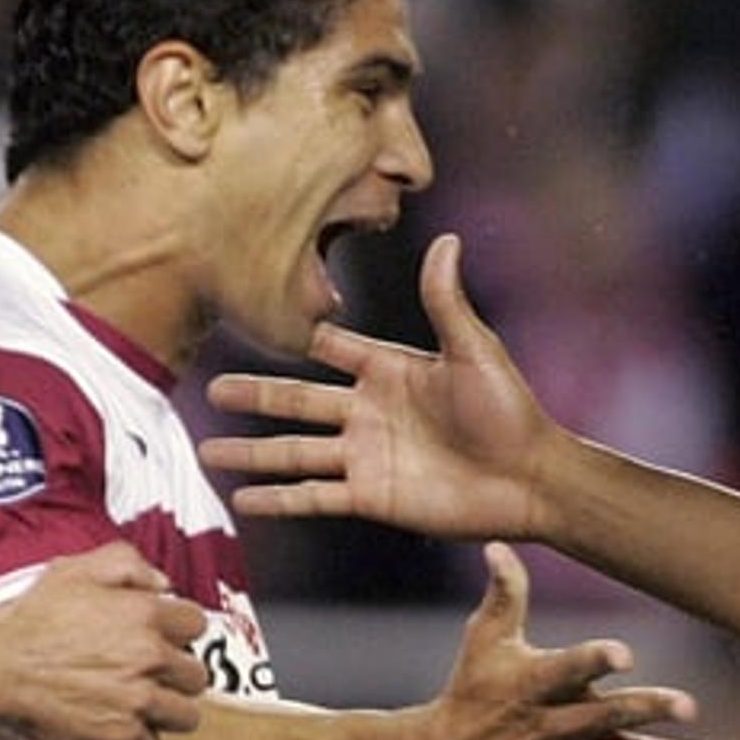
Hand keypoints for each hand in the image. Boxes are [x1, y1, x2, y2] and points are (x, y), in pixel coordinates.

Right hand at [0, 542, 208, 739]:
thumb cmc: (29, 620)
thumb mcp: (78, 569)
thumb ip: (130, 565)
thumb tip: (163, 583)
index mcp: (147, 615)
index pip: (197, 627)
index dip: (177, 633)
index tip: (163, 639)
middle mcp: (150, 657)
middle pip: (196, 675)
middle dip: (175, 675)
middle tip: (148, 674)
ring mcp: (138, 699)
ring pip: (185, 715)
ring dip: (165, 710)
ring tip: (137, 702)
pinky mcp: (121, 736)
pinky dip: (136, 737)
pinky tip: (114, 721)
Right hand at [201, 233, 555, 538]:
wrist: (531, 479)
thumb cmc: (511, 412)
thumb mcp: (474, 350)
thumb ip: (446, 300)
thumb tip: (446, 240)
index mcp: (391, 370)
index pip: (329, 348)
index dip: (295, 336)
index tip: (252, 318)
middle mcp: (371, 413)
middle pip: (297, 402)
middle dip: (255, 395)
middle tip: (210, 389)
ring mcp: (368, 457)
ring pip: (295, 452)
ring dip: (252, 453)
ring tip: (208, 451)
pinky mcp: (372, 497)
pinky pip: (314, 496)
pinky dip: (278, 498)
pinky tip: (244, 500)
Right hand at [419, 542, 710, 739]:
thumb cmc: (471, 687)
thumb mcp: (483, 639)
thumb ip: (504, 594)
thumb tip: (498, 545)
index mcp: (529, 685)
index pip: (563, 670)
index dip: (592, 661)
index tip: (625, 654)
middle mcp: (549, 725)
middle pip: (603, 718)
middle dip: (645, 711)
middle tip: (688, 705)